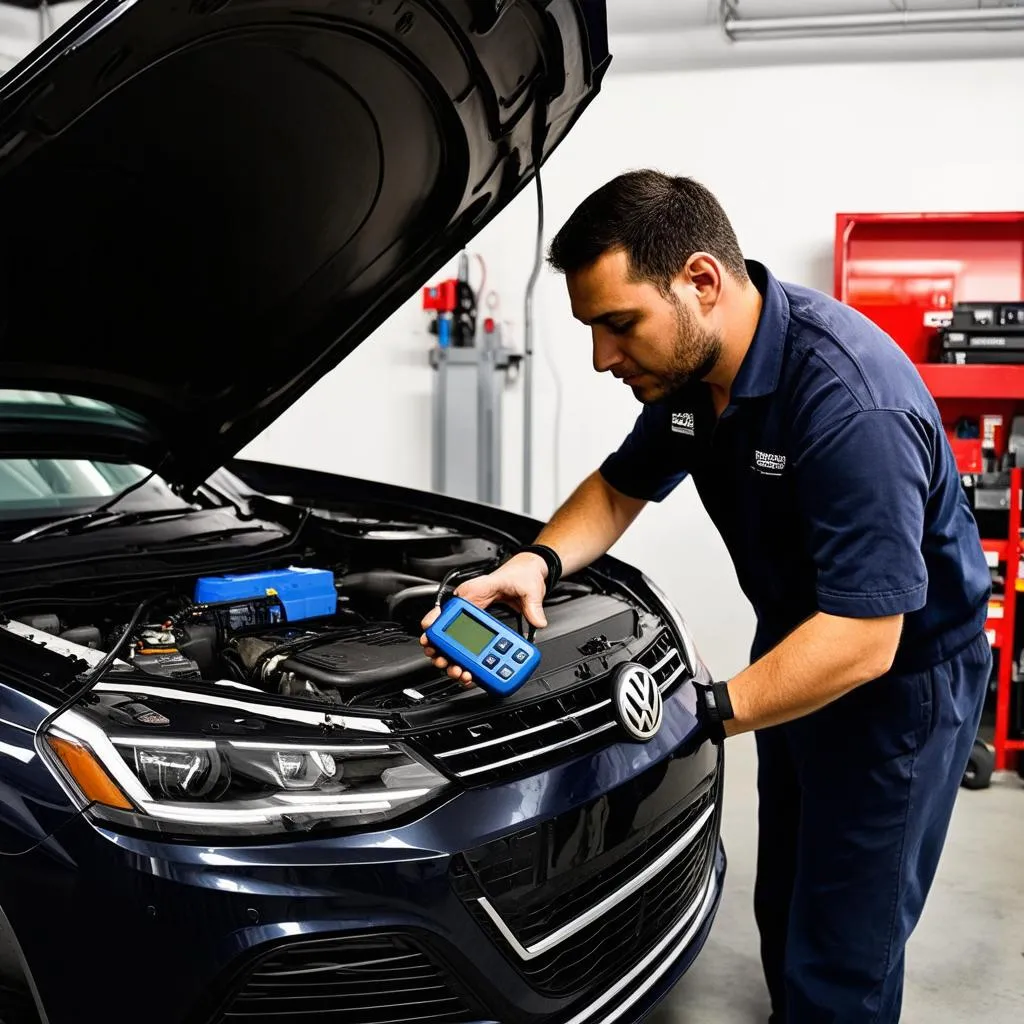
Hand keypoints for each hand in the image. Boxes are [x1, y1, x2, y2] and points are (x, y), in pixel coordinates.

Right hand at [419, 552, 548, 685]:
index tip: (430, 636)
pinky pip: (468, 645)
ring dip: (453, 660)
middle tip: (446, 662)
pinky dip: (466, 660)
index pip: (449, 607)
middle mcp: (470, 605)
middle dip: (442, 650)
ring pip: (455, 642)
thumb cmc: (521, 575)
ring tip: (459, 672)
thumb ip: (532, 606)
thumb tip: (537, 621)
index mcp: (475, 592)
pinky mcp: (480, 627)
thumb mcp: (528, 588)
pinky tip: (469, 671)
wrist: (528, 574)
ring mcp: (474, 618)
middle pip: (447, 630)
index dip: (435, 623)